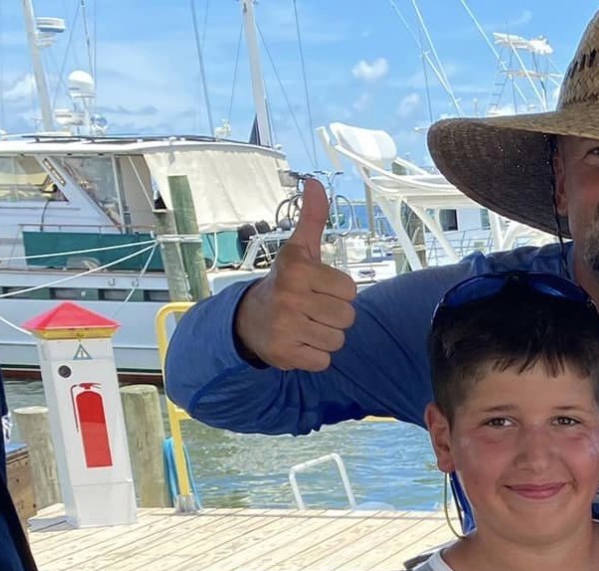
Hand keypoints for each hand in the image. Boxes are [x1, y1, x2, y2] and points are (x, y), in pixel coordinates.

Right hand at [231, 179, 357, 371]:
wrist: (248, 320)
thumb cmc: (285, 283)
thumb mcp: (298, 251)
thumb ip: (312, 219)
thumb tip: (315, 182)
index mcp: (297, 269)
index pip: (350, 290)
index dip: (338, 292)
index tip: (318, 289)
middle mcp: (289, 297)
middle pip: (347, 317)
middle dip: (334, 316)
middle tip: (311, 310)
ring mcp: (285, 327)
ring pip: (338, 341)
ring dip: (325, 336)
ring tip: (305, 325)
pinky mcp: (285, 354)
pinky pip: (323, 361)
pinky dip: (315, 356)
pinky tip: (299, 342)